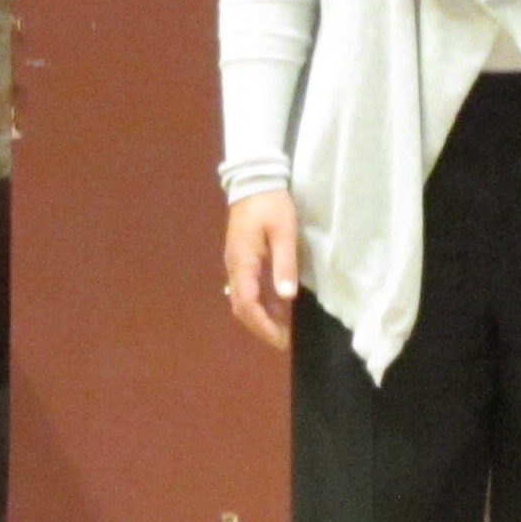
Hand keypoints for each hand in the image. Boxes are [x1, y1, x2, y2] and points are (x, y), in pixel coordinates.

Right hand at [223, 192, 300, 350]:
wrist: (254, 180)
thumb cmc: (271, 204)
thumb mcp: (284, 232)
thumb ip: (284, 264)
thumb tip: (286, 298)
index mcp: (243, 262)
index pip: (247, 304)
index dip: (264, 326)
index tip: (282, 341)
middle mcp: (234, 267)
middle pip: (240, 307)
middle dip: (261, 327)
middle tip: (285, 341)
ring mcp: (235, 262)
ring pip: (242, 299)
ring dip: (261, 316)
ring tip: (284, 328)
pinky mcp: (241, 258)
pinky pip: (247, 288)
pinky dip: (261, 303)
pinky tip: (278, 306)